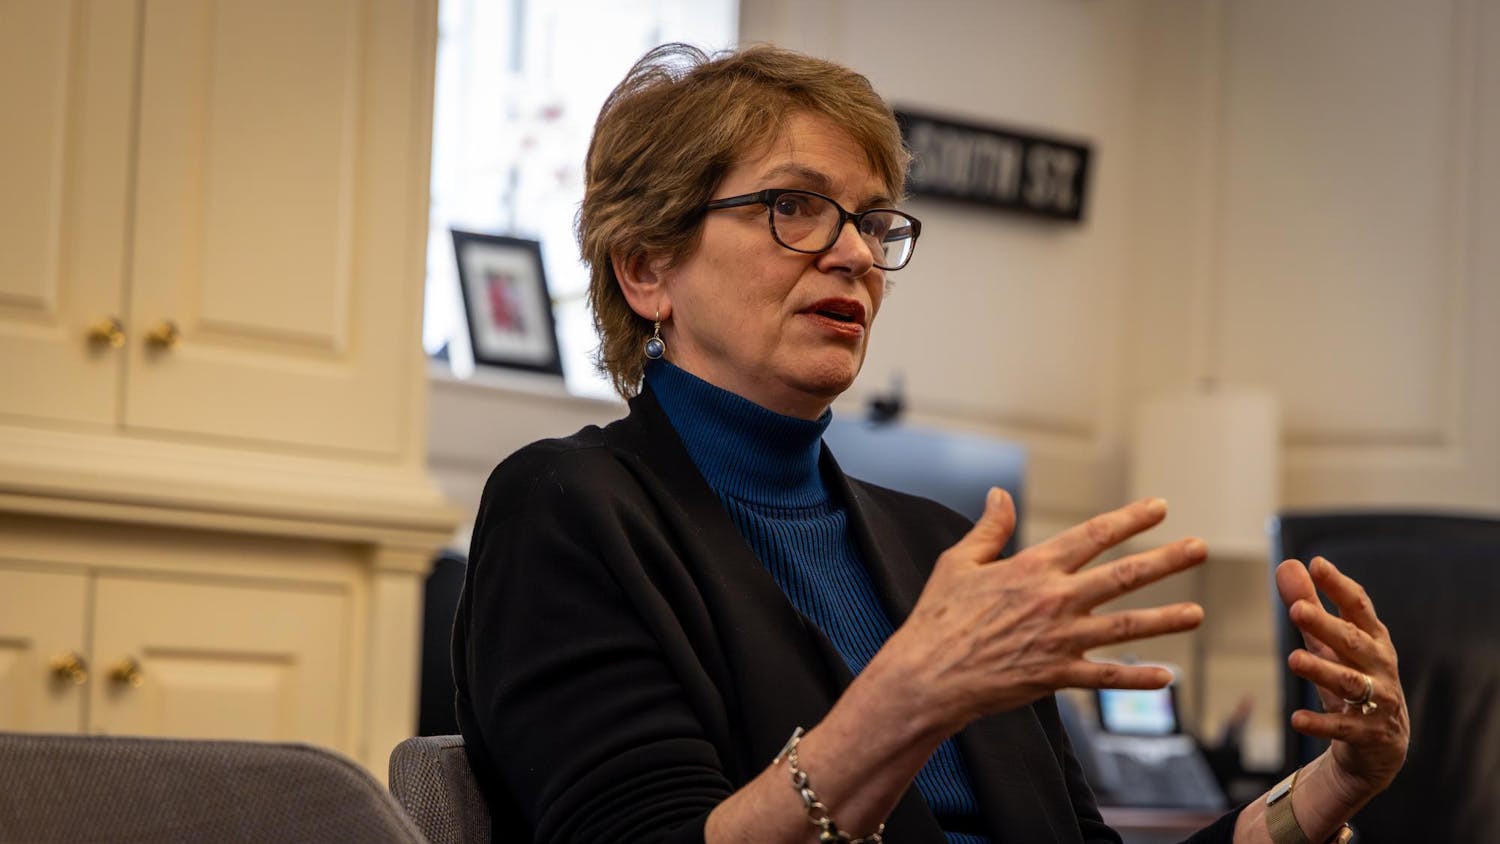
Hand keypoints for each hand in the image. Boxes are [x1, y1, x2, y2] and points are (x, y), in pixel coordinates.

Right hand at [877, 489, 1206, 728]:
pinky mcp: (1056, 675)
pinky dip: (1135, 677)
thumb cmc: (938, 618)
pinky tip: (1166, 676)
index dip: (1128, 520)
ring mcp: (1060, 639)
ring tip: (1197, 614)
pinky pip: (1104, 677)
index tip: (1158, 509)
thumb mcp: (958, 562)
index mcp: (1032, 568)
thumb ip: (989, 529)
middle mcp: (1054, 600)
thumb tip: (1000, 495)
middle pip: (1122, 576)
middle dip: (1165, 560)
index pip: (1092, 536)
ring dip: (1165, 619)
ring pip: (1124, 626)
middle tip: (1199, 548)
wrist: (928, 675)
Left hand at [1275, 557, 1409, 796]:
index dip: (1339, 586)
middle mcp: (1380, 665)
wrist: (1381, 743)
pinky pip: (1342, 726)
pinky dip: (1319, 723)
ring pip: (1348, 682)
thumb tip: (1287, 564)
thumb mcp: (1330, 642)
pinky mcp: (1367, 732)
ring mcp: (1378, 700)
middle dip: (1325, 625)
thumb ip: (1310, 605)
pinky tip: (1296, 719)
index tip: (1317, 564)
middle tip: (1296, 609)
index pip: (1358, 607)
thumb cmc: (1353, 677)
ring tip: (1293, 659)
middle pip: (1352, 641)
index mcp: (1373, 638)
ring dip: (1320, 670)